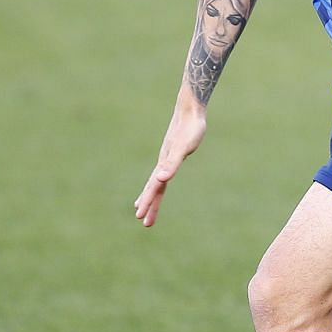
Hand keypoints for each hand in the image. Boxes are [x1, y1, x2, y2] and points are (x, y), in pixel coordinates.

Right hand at [133, 106, 206, 226]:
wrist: (191, 109)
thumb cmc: (191, 129)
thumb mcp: (183, 149)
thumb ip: (172, 164)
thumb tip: (160, 179)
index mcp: (164, 164)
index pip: (154, 188)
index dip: (149, 203)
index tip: (141, 218)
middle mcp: (163, 162)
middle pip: (154, 188)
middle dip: (149, 204)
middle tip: (143, 222)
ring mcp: (167, 157)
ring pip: (157, 180)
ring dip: (152, 194)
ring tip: (143, 204)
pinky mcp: (174, 152)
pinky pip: (164, 171)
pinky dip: (160, 179)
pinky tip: (160, 180)